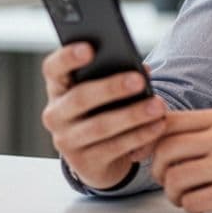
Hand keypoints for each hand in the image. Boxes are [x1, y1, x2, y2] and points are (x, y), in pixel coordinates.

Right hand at [41, 43, 167, 189]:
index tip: (90, 48)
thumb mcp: (106, 92)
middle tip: (139, 80)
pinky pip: (114, 148)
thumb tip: (143, 69)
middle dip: (111, 88)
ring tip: (158, 106)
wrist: (99, 158)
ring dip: (132, 115)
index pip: (53, 68)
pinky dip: (139, 136)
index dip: (68, 57)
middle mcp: (55, 114)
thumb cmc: (104, 111)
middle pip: (80, 97)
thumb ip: (118, 75)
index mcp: (58, 87)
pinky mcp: (84, 163)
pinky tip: (157, 125)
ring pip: (100, 126)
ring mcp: (66, 141)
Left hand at [150, 108, 211, 212]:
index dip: (151, 139)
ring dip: (173, 193)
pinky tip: (202, 208)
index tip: (150, 154)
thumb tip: (169, 137)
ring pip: (175, 178)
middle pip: (166, 149)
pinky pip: (193, 202)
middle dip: (158, 171)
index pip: (170, 121)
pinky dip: (190, 209)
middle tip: (169, 181)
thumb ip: (211, 130)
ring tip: (186, 197)